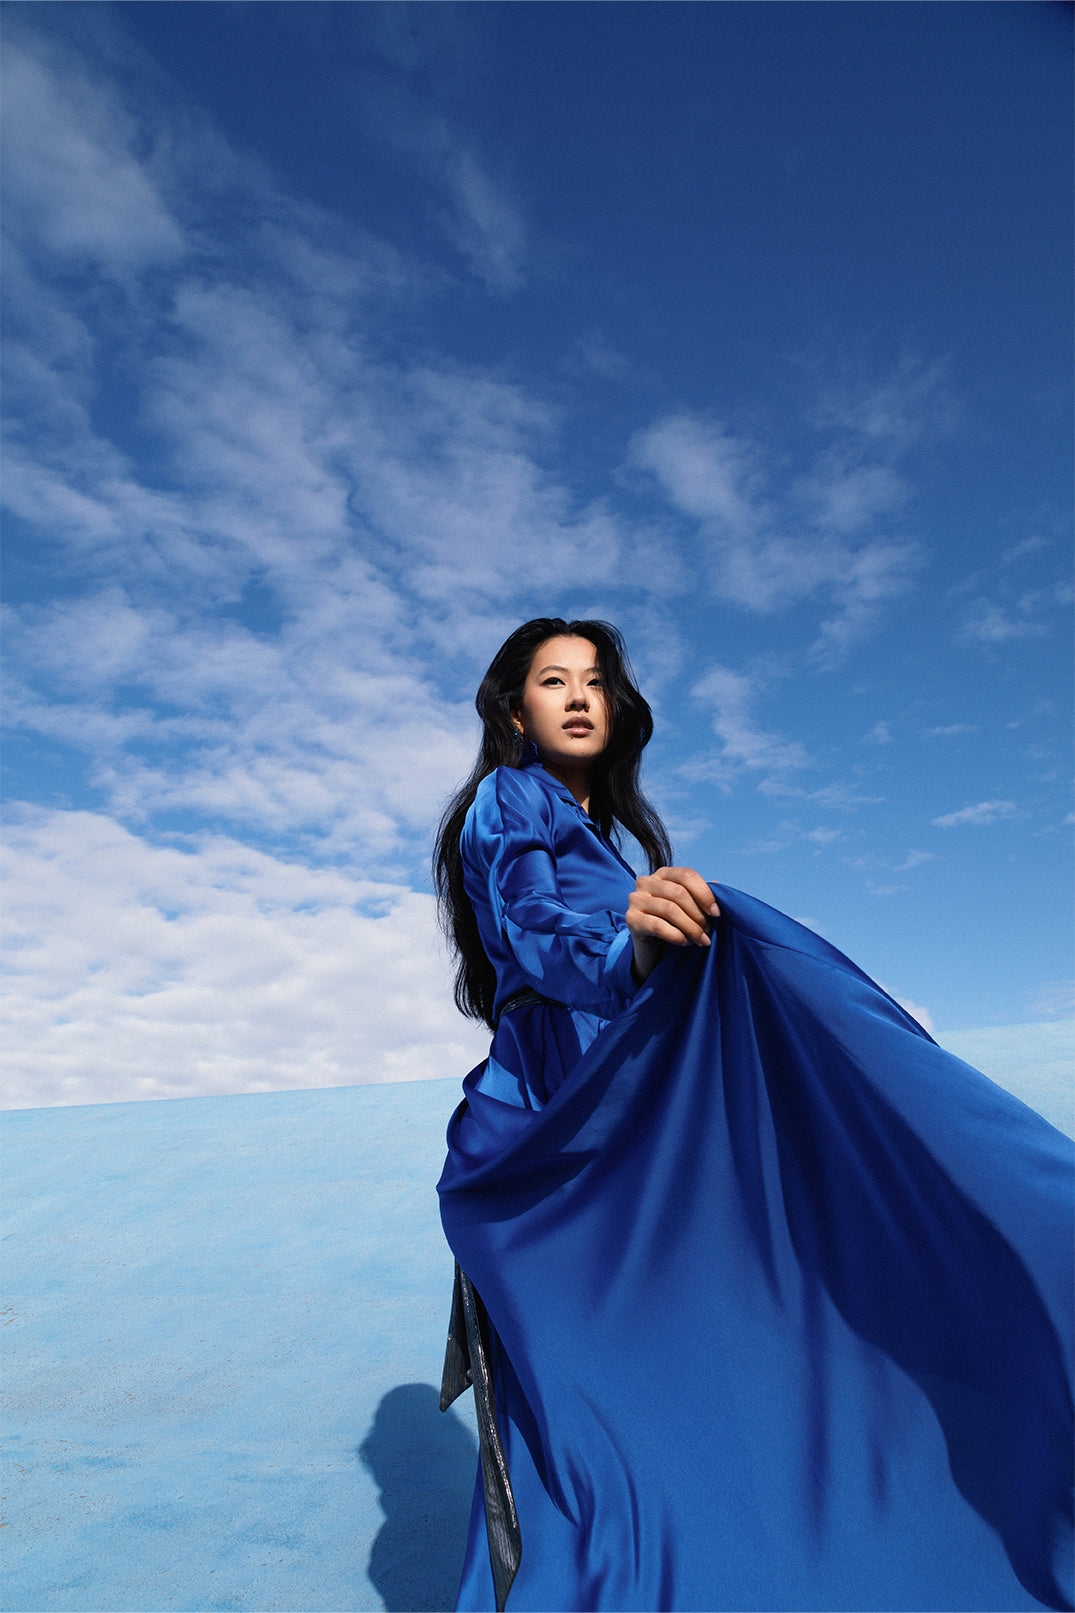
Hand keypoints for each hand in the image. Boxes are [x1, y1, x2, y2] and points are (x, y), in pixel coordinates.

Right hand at [626, 868, 720, 983]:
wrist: (652, 949)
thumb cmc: (674, 924)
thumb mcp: (689, 907)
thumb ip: (701, 895)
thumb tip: (719, 886)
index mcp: (662, 874)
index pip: (686, 875)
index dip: (704, 893)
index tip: (717, 913)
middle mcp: (646, 882)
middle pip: (679, 893)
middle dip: (698, 914)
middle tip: (708, 931)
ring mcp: (636, 899)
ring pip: (670, 910)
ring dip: (690, 927)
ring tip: (701, 940)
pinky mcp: (631, 919)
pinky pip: (658, 926)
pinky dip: (676, 935)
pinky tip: (685, 942)